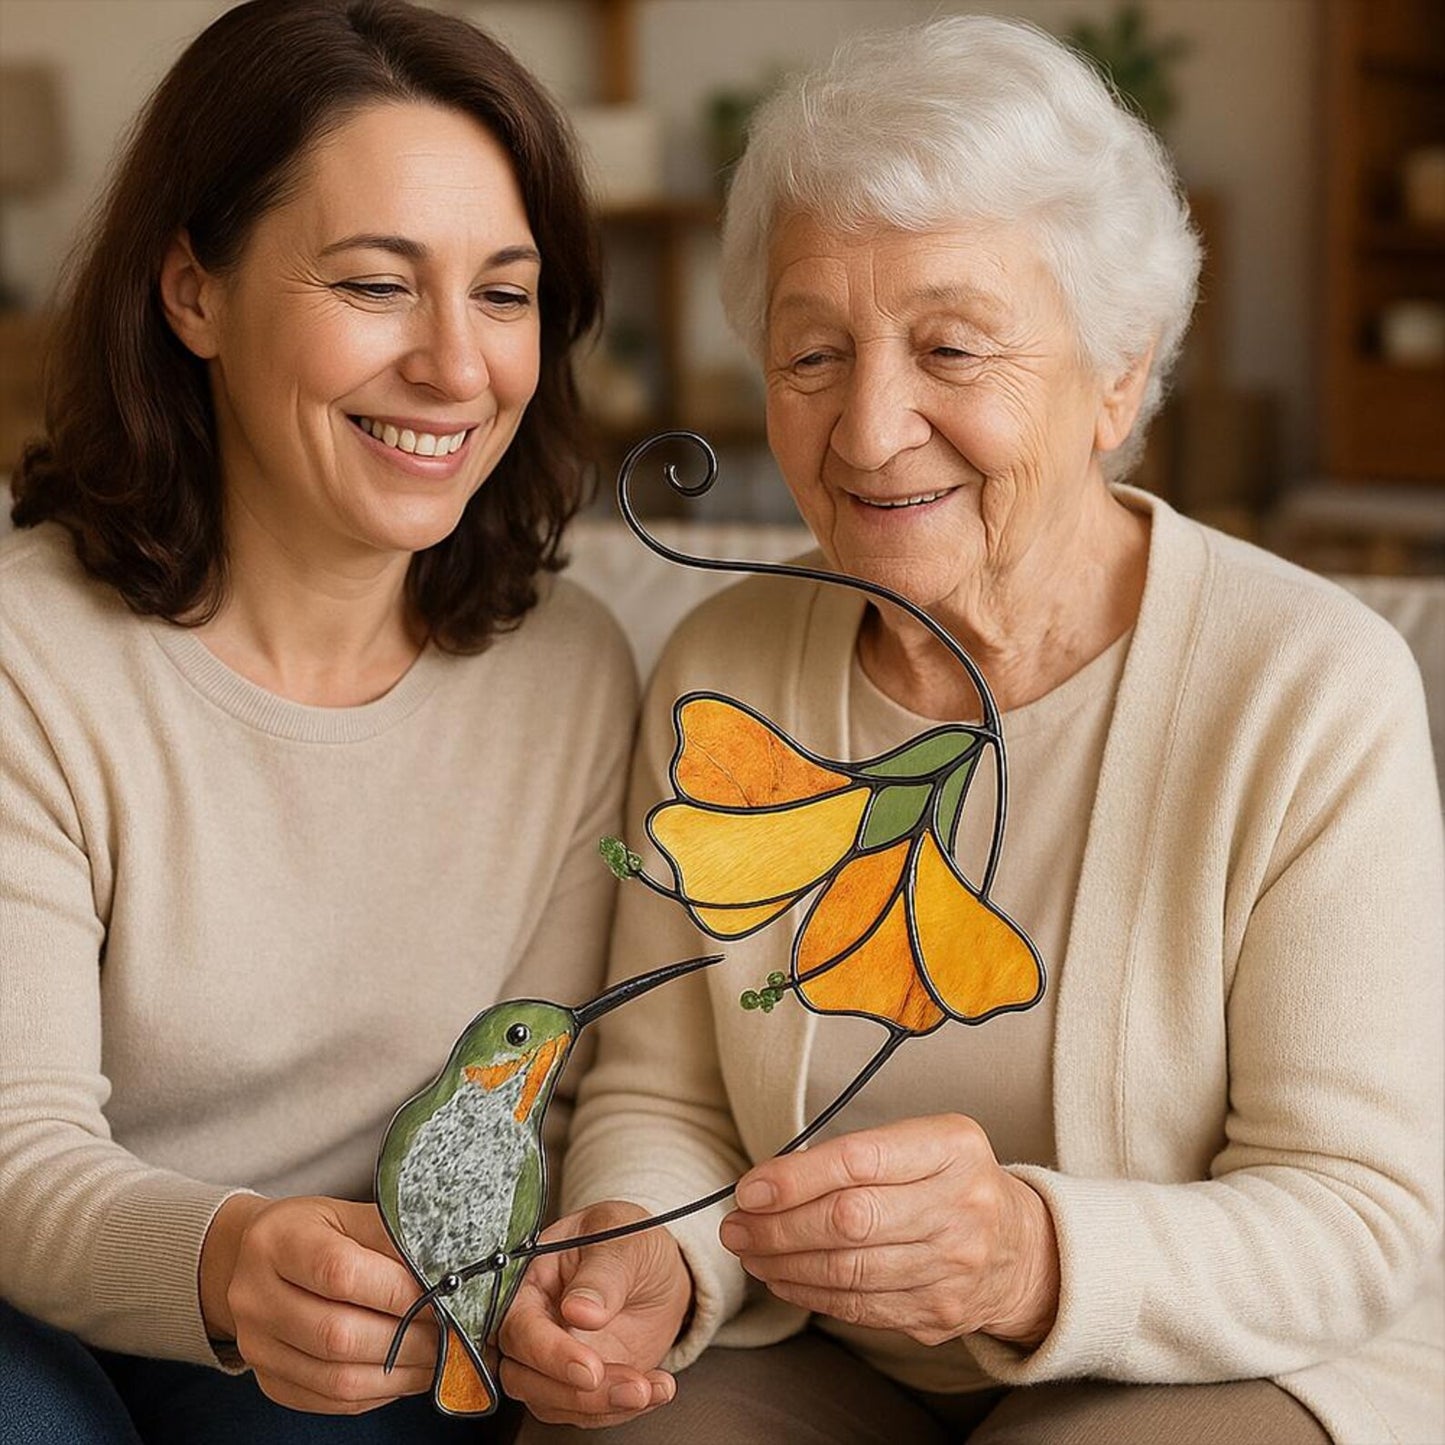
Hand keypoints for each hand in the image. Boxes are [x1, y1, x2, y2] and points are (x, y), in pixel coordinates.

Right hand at [199, 1194, 437, 1412]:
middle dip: (408, 1340)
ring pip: (336, 1378)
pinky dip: (378, 1392)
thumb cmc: (318, 1231)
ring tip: (439, 1358)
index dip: (398, 1291)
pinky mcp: (268, 1381)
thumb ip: (393, 1237)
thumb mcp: (351, 1214)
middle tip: (452, 1335)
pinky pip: (329, 1400)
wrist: (258, 1258)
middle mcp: (255, 1297)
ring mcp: (257, 1346)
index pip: (341, 1273)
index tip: (442, 1297)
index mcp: (278, 1241)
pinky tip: (406, 1373)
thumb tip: (446, 1273)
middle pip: (337, 1335)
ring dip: (399, 1374)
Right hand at [498, 1201, 692, 1427]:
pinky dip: (622, 1409)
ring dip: (602, 1406)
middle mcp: (533, 1321)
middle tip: (630, 1386)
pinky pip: (586, 1410)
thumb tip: (579, 1310)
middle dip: (576, 1391)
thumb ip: (603, 1274)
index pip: (519, 1326)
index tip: (589, 1368)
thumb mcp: (623, 1240)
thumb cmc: (629, 1238)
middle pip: (525, 1375)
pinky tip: (656, 1389)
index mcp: (530, 1278)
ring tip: (649, 1389)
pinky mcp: (576, 1381)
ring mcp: (553, 1354)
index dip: (549, 1352)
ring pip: (552, 1401)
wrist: (657, 1266)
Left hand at [719, 1114, 1058, 1347]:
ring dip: (783, 1263)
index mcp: (952, 1147)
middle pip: (849, 1221)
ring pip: (848, 1270)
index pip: (860, 1161)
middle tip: (735, 1225)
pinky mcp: (939, 1314)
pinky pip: (858, 1307)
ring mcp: (953, 1267)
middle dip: (778, 1226)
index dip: (795, 1178)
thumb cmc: (949, 1180)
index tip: (749, 1189)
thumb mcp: (922, 1141)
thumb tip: (771, 1181)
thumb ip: (857, 1153)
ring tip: (749, 1250)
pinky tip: (782, 1277)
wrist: (1020, 1247)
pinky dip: (809, 1293)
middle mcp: (961, 1206)